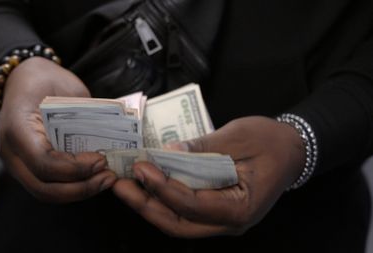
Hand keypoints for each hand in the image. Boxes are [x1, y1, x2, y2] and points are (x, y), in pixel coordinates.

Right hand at [0, 57, 115, 202]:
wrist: (22, 78)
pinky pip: (49, 186)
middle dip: (81, 188)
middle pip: (44, 188)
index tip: (101, 160)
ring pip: (46, 193)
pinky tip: (94, 178)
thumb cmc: (45, 80)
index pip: (44, 162)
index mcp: (17, 128)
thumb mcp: (67, 90)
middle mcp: (11, 152)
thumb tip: (114, 139)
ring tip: (105, 180)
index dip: (75, 168)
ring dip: (79, 192)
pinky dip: (73, 187)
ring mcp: (16, 163)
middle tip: (108, 177)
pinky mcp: (26, 168)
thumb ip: (85, 117)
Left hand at [113, 116, 304, 236]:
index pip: (192, 205)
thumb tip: (165, 153)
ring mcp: (223, 220)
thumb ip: (200, 149)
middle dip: (144, 205)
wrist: (293, 149)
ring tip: (125, 185)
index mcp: (241, 207)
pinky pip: (185, 212)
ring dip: (149, 205)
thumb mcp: (236, 137)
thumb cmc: (271, 141)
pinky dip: (163, 199)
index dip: (163, 187)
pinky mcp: (216, 210)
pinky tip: (147, 184)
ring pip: (179, 221)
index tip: (141, 167)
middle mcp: (230, 222)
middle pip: (178, 223)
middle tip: (119, 185)